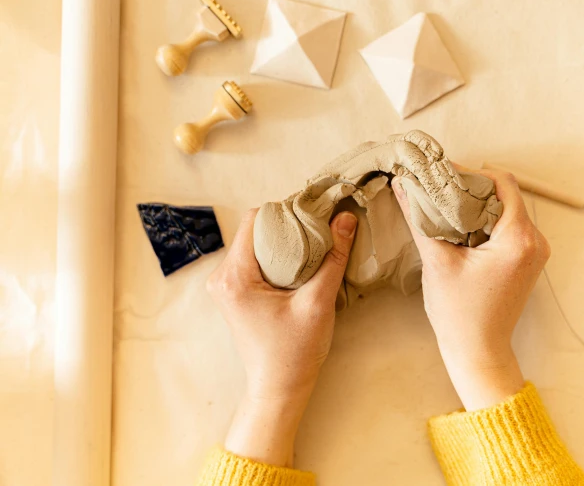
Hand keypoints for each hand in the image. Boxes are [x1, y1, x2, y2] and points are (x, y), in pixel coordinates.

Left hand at [207, 209, 356, 466]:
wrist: (279, 388)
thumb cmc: (295, 351)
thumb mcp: (318, 302)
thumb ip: (333, 257)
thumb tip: (345, 218)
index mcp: (235, 276)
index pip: (256, 219)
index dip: (286, 211)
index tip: (315, 217)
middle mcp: (222, 277)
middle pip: (255, 230)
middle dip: (287, 226)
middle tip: (319, 231)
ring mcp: (226, 285)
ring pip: (256, 244)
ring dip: (283, 242)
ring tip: (313, 249)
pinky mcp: (235, 293)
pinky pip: (256, 260)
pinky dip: (278, 256)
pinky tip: (301, 265)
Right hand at [392, 168, 549, 410]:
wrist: (478, 351)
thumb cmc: (459, 313)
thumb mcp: (437, 261)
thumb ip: (420, 218)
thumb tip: (402, 185)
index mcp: (518, 239)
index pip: (501, 182)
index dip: (471, 173)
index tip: (442, 176)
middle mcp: (535, 241)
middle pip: (505, 194)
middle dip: (471, 188)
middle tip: (439, 189)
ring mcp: (535, 251)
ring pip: (507, 209)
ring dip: (478, 204)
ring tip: (446, 207)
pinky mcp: (527, 260)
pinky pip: (509, 226)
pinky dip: (486, 221)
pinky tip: (460, 226)